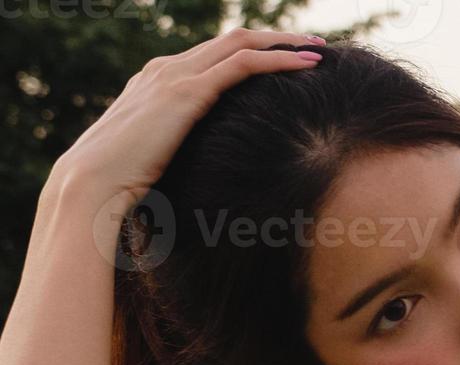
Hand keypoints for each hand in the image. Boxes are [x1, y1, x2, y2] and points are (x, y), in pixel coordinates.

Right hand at [48, 27, 326, 208]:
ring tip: (322, 49)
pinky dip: (279, 60)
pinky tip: (309, 64)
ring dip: (285, 44)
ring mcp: (174, 76)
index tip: (289, 59)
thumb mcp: (157, 159)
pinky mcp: (186, 92)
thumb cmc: (121, 183)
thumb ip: (179, 150)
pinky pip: (242, 65)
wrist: (91, 183)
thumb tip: (205, 173)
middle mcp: (165, 69)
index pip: (215, 54)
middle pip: (233, 40)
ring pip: (242, 43)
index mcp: (158, 81)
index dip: (255, 52)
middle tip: (317, 45)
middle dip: (277, 39)